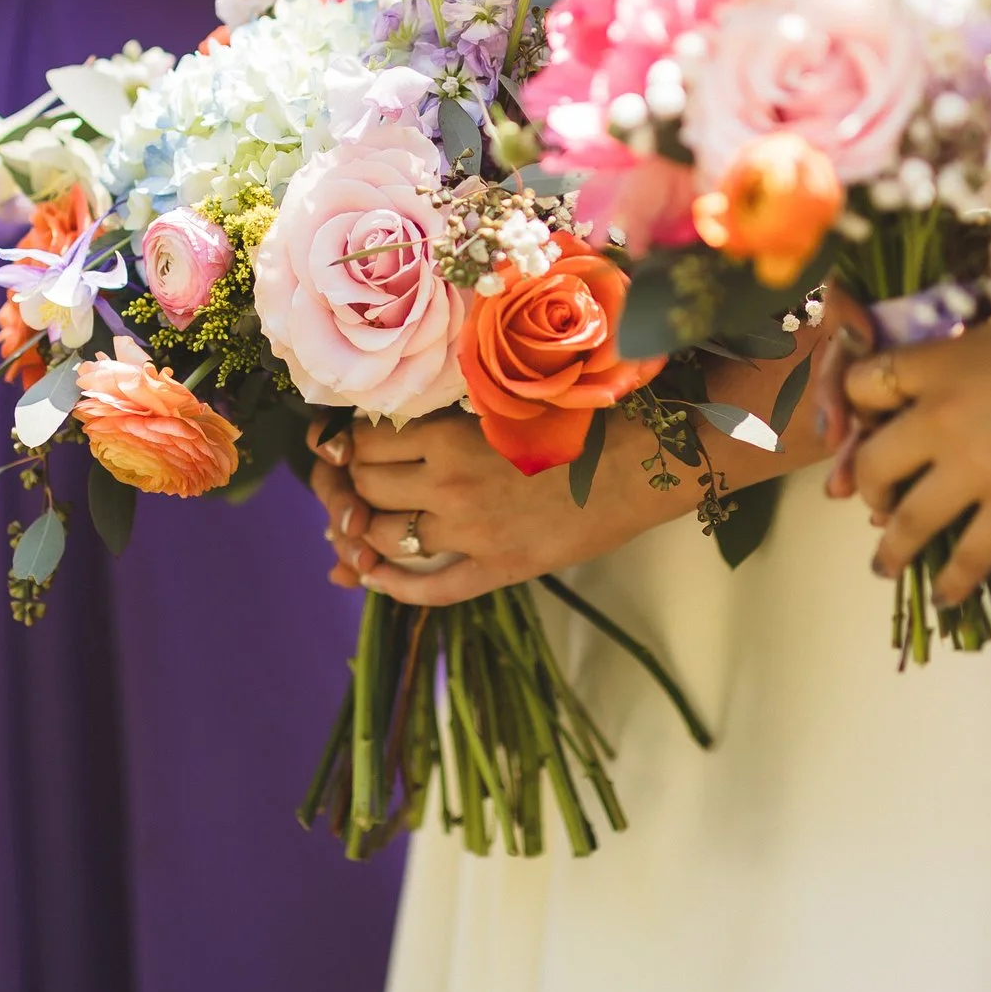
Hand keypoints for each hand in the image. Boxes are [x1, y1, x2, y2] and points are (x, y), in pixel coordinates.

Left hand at [305, 410, 673, 606]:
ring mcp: (472, 534)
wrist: (640, 462)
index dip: (349, 446)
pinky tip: (374, 576)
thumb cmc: (574, 417)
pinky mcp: (499, 568)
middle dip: (351, 487)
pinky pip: (430, 589)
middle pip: (366, 489)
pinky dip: (393, 585)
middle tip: (355, 484)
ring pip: (385, 538)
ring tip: (365, 523)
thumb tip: (374, 430)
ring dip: (366, 532)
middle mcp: (449, 486)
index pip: (364, 445)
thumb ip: (444, 413)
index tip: (351, 444)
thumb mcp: (499, 402)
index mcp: (447, 436)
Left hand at [837, 305, 990, 607]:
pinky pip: (967, 556)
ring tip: (885, 564)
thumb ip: (969, 367)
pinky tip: (946, 594)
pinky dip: (950, 581)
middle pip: (873, 463)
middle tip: (875, 505)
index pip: (861, 387)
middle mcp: (939, 417)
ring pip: (908, 519)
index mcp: (936, 364)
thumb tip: (963, 395)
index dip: (856, 414)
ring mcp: (974, 467)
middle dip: (868, 489)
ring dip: (892, 548)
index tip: (866, 431)